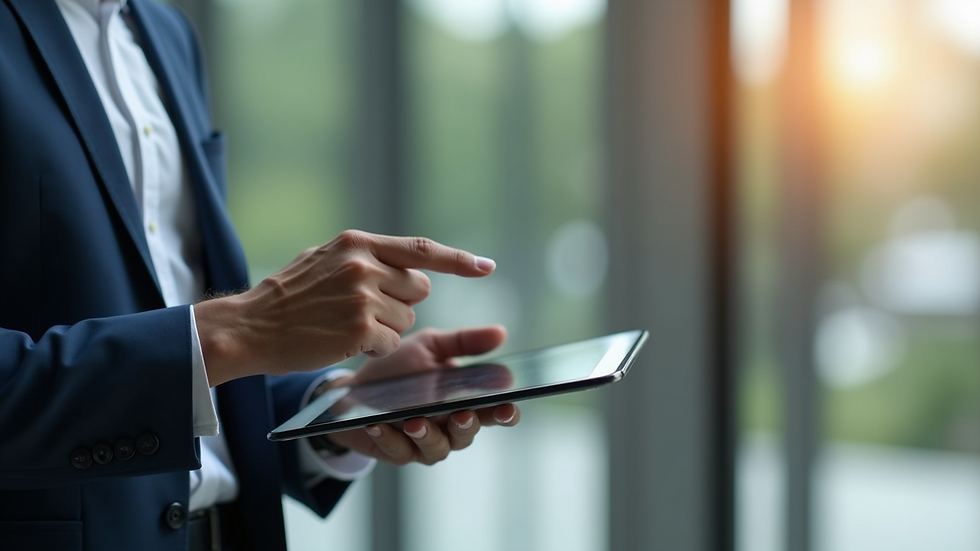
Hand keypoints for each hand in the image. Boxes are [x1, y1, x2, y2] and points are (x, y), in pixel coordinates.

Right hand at [195, 230, 495, 385]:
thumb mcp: (323, 258)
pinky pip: (391, 343)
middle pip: (419, 289)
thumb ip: (363, 256)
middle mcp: (364, 265)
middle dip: (402, 302)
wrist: (250, 327)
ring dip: (385, 328)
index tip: (487, 267)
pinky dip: (375, 348)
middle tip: (365, 309)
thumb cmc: (287, 297)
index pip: (421, 249)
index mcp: (358, 243)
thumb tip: (403, 262)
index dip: (458, 260)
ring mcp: (364, 297)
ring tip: (345, 325)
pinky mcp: (361, 330)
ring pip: (406, 318)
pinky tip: (344, 342)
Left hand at [326, 326, 521, 465]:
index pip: (493, 412)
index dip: (504, 413)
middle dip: (466, 426)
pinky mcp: (397, 452)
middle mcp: (449, 426)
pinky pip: (398, 451)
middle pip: (467, 434)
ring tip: (415, 421)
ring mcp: (424, 443)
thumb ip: (465, 342)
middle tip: (461, 414)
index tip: (508, 407)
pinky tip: (379, 424)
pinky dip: (390, 439)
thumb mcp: (431, 346)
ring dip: (427, 436)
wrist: (354, 387)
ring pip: (437, 448)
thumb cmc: (399, 368)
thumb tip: (502, 333)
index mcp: (463, 400)